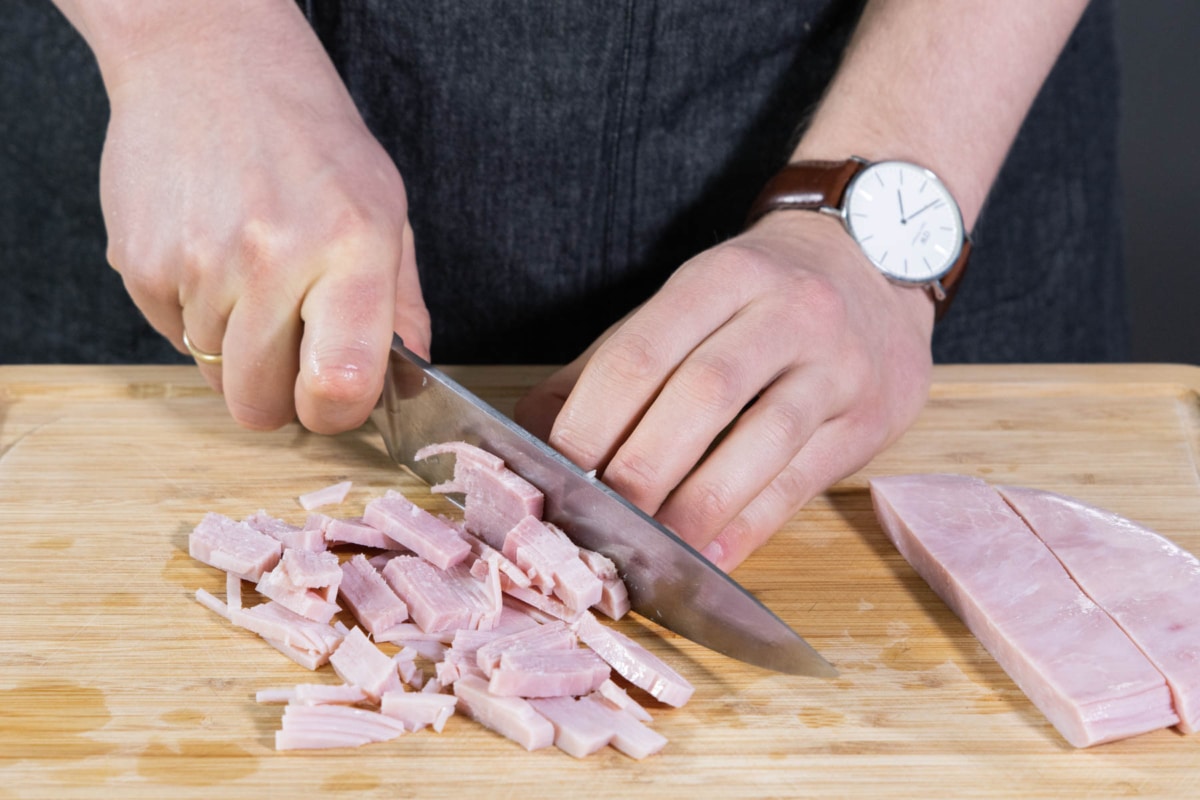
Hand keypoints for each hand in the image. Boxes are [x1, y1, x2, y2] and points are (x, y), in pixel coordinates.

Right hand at [97, 1, 428, 433]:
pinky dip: (195, 318)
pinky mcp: (140, 264)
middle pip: (261, 404)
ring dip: (236, 350)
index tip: (335, 397)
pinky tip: (213, 258)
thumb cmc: (310, 138)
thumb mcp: (384, 210)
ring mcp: (198, 262)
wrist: (208, 60)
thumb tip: (405, 386)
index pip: (340, 383)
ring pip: (214, 376)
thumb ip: (402, 306)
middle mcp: (272, 257)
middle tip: (292, 347)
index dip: (336, 413)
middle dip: (279, 394)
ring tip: (253, 280)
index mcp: (351, 245)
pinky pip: (172, 338)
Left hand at [515, 212, 934, 570]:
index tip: (558, 471)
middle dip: (642, 467)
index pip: (643, 352)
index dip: (593, 418)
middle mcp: (787, 313)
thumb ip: (609, 367)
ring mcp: (838, 365)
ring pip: (761, 442)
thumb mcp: (685, 303)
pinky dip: (749, 525)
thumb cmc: (757, 296)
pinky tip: (711, 557)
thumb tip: (531, 438)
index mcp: (722, 278)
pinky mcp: (870, 418)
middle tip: (598, 520)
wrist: (874, 262)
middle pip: (703, 395)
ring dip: (697, 507)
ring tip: (651, 550)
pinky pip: (801, 481)